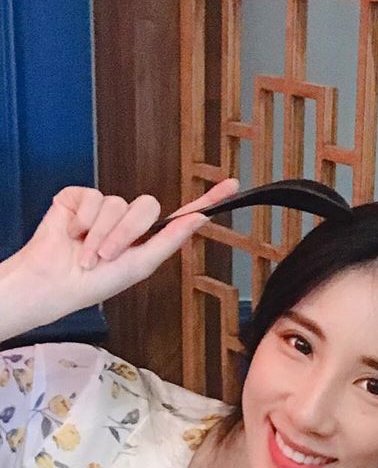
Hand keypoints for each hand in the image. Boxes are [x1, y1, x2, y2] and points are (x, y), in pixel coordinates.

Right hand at [2, 179, 238, 334]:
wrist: (56, 281)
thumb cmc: (96, 282)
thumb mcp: (141, 265)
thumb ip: (170, 240)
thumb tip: (199, 219)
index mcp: (147, 237)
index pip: (181, 214)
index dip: (206, 199)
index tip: (231, 185)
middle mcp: (129, 219)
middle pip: (146, 206)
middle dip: (127, 234)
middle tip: (108, 256)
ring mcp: (104, 207)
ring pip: (117, 203)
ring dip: (102, 234)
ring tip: (88, 253)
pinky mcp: (80, 197)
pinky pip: (92, 197)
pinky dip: (83, 221)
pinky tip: (73, 234)